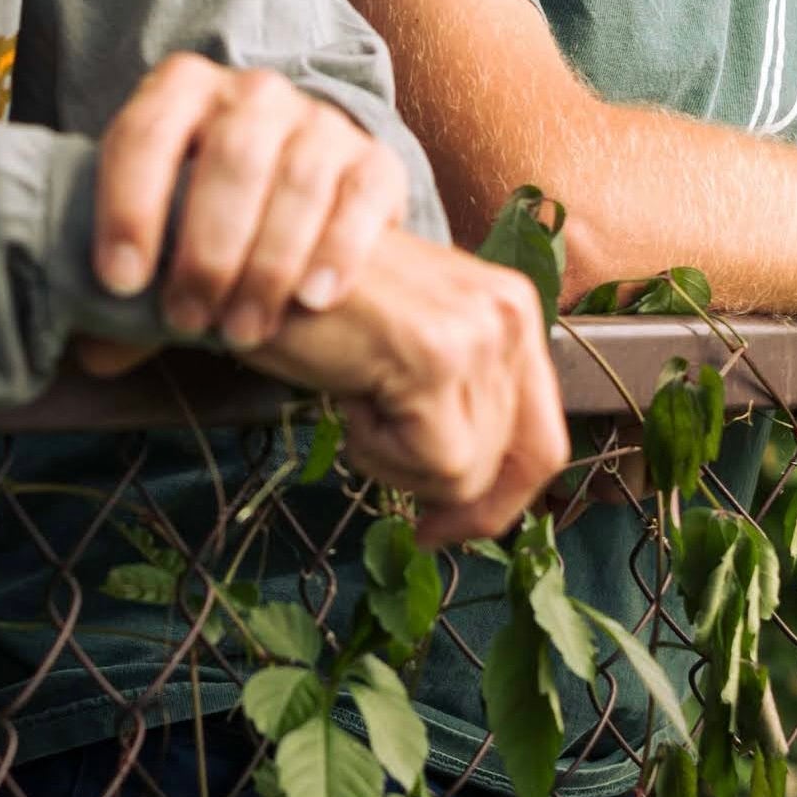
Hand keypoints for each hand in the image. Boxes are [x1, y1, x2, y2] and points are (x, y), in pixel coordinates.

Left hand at [84, 53, 409, 351]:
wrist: (298, 189)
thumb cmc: (206, 214)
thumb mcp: (162, 228)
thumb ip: (133, 278)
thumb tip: (95, 350)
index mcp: (183, 90)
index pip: (147, 134)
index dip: (128, 207)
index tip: (121, 282)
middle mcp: (254, 93)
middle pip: (232, 159)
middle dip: (206, 249)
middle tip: (187, 318)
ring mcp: (320, 122)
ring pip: (299, 182)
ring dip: (267, 265)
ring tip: (242, 329)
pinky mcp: (375, 160)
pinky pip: (361, 200)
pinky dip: (337, 252)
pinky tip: (312, 300)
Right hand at [246, 227, 569, 541]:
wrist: (251, 267)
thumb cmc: (313, 307)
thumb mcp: (408, 346)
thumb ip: (460, 399)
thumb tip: (476, 499)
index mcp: (512, 308)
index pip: (545, 440)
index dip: (501, 503)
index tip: (444, 529)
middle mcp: (510, 315)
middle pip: (508, 466)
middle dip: (430, 481)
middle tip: (369, 440)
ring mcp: (479, 335)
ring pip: (467, 474)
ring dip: (395, 460)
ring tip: (357, 393)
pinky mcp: (438, 359)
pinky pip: (434, 465)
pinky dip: (377, 451)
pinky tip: (349, 394)